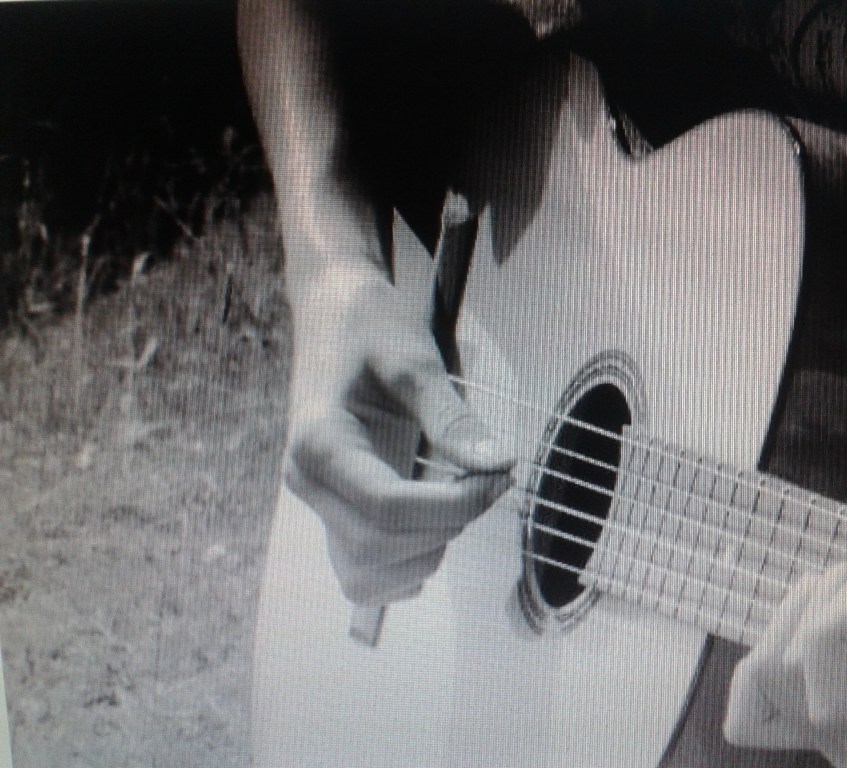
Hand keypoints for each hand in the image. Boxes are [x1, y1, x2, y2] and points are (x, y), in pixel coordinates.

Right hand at [284, 270, 512, 605]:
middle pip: (376, 546)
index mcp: (319, 442)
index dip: (453, 505)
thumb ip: (452, 419)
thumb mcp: (414, 359)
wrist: (331, 309)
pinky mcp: (332, 508)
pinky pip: (360, 571)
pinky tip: (434, 526)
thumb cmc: (369, 325)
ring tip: (458, 501)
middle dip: (444, 525)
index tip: (500, 477)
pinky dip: (402, 567)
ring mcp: (316, 499)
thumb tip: (499, 465)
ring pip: (365, 574)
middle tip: (488, 482)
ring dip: (424, 552)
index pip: (386, 507)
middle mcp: (308, 480)